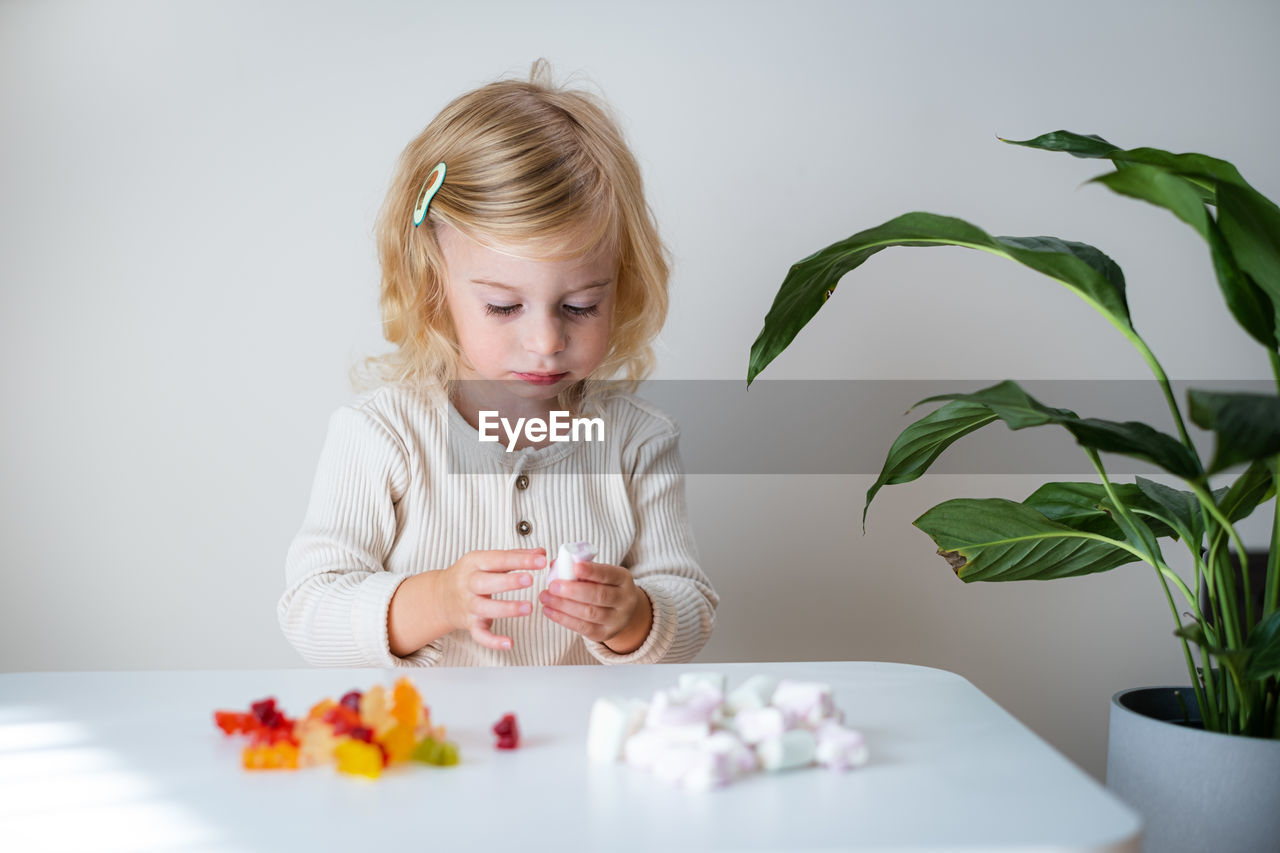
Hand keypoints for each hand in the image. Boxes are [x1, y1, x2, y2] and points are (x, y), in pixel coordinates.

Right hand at [441, 549, 545, 650]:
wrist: (440, 597)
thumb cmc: (470, 575)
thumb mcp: (487, 560)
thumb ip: (515, 556)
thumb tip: (540, 552)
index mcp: (475, 563)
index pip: (498, 559)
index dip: (521, 560)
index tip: (541, 560)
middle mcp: (469, 584)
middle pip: (485, 582)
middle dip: (508, 582)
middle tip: (530, 580)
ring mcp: (468, 605)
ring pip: (484, 608)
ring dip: (506, 609)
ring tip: (528, 608)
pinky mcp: (469, 624)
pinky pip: (479, 635)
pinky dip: (493, 641)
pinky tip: (510, 643)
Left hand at [538, 560, 652, 652]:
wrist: (621, 611)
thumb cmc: (604, 586)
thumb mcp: (600, 574)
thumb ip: (580, 568)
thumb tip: (555, 565)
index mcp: (623, 579)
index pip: (608, 574)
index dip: (592, 571)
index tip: (575, 567)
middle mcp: (625, 600)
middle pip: (599, 595)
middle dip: (573, 591)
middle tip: (553, 586)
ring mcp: (617, 619)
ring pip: (590, 613)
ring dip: (564, 605)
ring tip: (546, 597)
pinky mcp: (605, 634)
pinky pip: (583, 628)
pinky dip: (564, 619)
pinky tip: (549, 611)